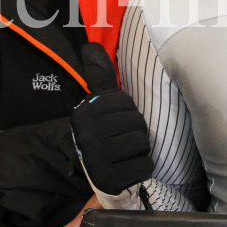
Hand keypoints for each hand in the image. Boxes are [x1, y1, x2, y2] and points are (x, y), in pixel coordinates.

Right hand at [70, 42, 153, 195]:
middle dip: (136, 131)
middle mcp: (85, 137)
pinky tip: (130, 167)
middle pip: (136, 123)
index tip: (116, 122)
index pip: (125, 103)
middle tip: (123, 139)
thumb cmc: (104, 134)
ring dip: (140, 148)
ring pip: (141, 143)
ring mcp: (96, 161)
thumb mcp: (99, 106)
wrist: (95, 174)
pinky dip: (143, 166)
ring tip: (127, 152)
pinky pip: (144, 166)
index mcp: (82, 115)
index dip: (128, 112)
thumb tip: (90, 45)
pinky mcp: (109, 180)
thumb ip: (100, 77)